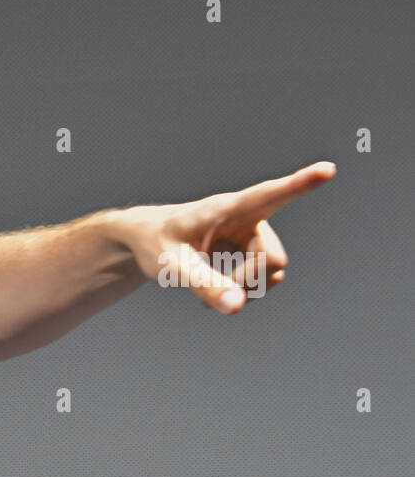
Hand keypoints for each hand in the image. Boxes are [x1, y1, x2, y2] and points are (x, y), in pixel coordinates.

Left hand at [121, 160, 335, 313]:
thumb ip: (205, 285)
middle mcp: (248, 217)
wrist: (149, 240)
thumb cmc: (157, 244)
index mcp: (227, 209)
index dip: (300, 183)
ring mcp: (252, 234)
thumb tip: (237, 307)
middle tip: (215, 294)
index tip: (328, 169)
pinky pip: (265, 278)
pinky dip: (245, 292)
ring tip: (212, 293)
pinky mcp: (251, 250)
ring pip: (273, 271)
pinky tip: (220, 293)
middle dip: (249, 282)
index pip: (269, 194)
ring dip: (247, 288)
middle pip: (273, 259)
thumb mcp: (173, 267)